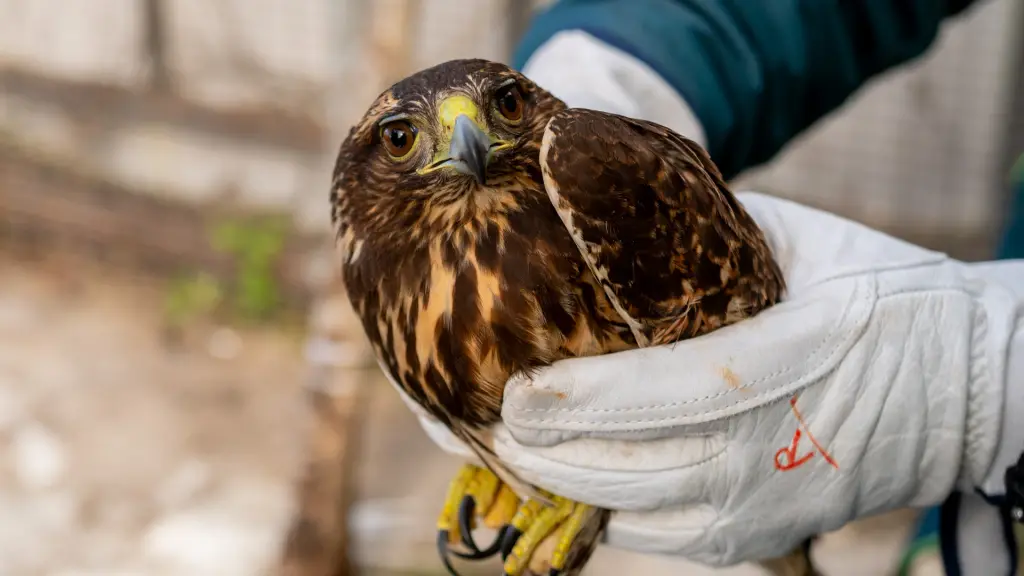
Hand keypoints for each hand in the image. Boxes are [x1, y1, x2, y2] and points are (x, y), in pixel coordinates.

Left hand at [395, 192, 1022, 566]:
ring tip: (518, 450)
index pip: (662, 394)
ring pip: (633, 517)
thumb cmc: (882, 299)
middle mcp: (765, 450)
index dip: (582, 402)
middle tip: (489, 421)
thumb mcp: (802, 242)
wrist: (960, 389)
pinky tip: (574, 481)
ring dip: (564, 488)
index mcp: (780, 362)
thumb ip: (711, 235)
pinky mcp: (759, 535)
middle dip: (544, 453)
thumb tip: (620, 221)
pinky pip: (660, 539)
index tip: (518, 394)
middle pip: (627, 470)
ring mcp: (762, 505)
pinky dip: (607, 514)